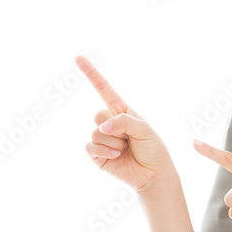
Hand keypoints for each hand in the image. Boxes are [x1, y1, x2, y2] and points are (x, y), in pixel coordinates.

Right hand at [76, 55, 175, 193]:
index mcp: (121, 110)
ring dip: (113, 142)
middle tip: (129, 138)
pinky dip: (104, 151)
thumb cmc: (153, 148)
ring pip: (96, 133)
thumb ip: (124, 121)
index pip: (103, 89)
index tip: (78, 57)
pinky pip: (90, 147)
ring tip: (125, 149)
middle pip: (98, 115)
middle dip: (115, 127)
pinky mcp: (96, 154)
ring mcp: (101, 138)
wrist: (153, 174)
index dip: (91, 73)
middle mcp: (109, 122)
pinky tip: (116, 156)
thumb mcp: (145, 128)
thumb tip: (101, 128)